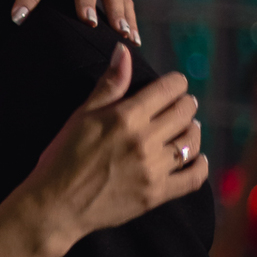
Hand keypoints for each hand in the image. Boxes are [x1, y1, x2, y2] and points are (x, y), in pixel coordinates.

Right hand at [26, 44, 207, 248]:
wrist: (56, 205)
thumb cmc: (63, 156)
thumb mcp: (82, 115)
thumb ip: (109, 84)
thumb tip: (124, 51)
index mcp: (126, 116)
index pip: (169, 89)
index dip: (176, 83)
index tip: (174, 85)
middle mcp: (144, 141)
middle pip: (185, 112)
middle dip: (186, 104)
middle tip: (181, 105)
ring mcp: (153, 169)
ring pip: (191, 142)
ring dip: (192, 130)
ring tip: (186, 128)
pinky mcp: (156, 194)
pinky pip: (193, 178)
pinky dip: (200, 165)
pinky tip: (197, 158)